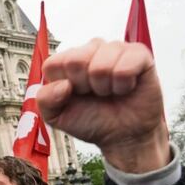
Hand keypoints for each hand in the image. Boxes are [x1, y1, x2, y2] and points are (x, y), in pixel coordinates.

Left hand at [37, 40, 168, 173]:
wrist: (123, 135)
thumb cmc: (91, 120)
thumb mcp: (57, 117)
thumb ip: (45, 100)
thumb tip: (63, 84)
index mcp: (66, 63)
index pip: (53, 63)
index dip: (63, 85)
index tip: (73, 95)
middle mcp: (89, 51)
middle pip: (75, 60)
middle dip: (84, 86)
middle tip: (94, 94)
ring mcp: (114, 50)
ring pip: (101, 65)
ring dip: (105, 87)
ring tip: (110, 92)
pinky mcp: (138, 54)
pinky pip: (126, 65)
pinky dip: (124, 84)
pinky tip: (125, 87)